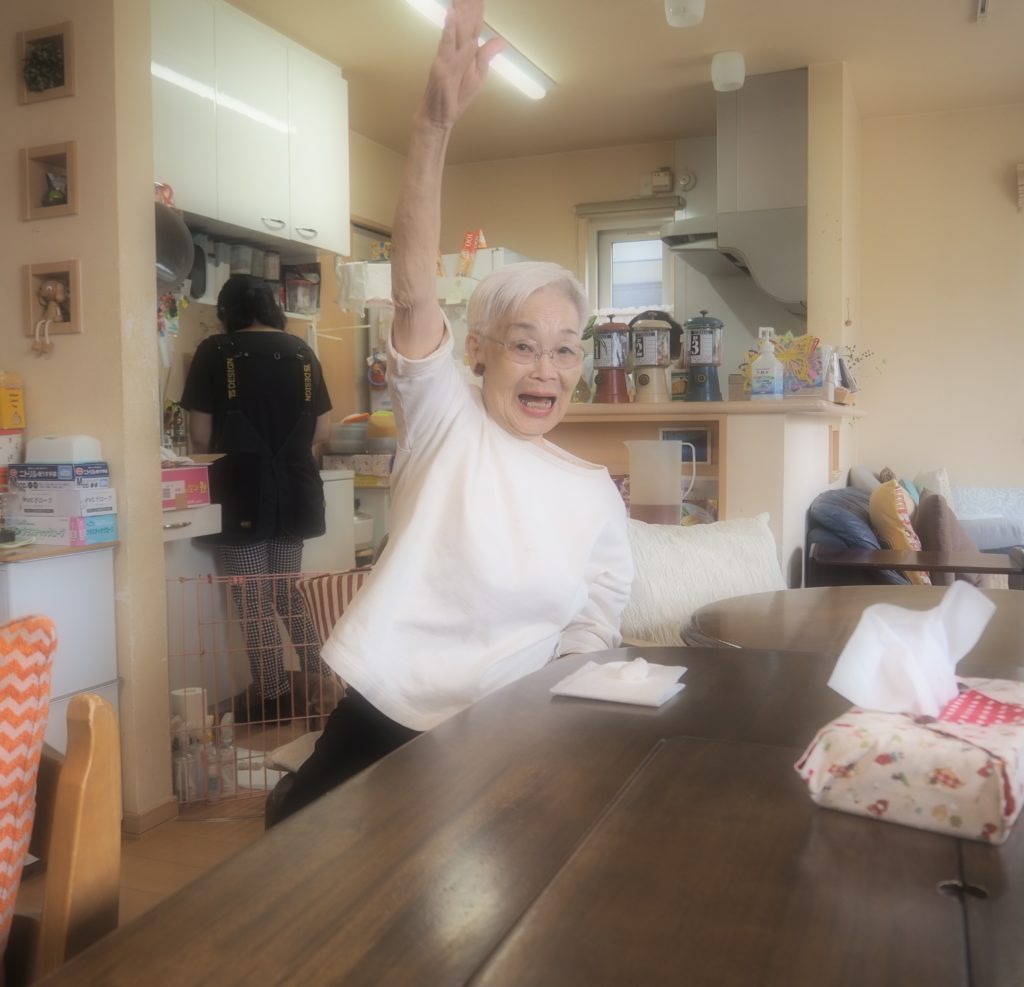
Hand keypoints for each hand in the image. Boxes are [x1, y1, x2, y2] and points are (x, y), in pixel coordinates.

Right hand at [420, 0, 504, 130]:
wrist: (439, 117)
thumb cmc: (456, 96)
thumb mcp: (478, 75)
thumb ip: (486, 55)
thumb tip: (501, 41)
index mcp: (466, 49)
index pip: (474, 22)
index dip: (478, 6)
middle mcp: (457, 48)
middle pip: (465, 19)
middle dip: (469, 2)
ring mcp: (448, 56)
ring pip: (457, 27)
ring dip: (461, 7)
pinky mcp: (441, 67)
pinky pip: (446, 46)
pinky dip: (449, 31)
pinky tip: (451, 15)